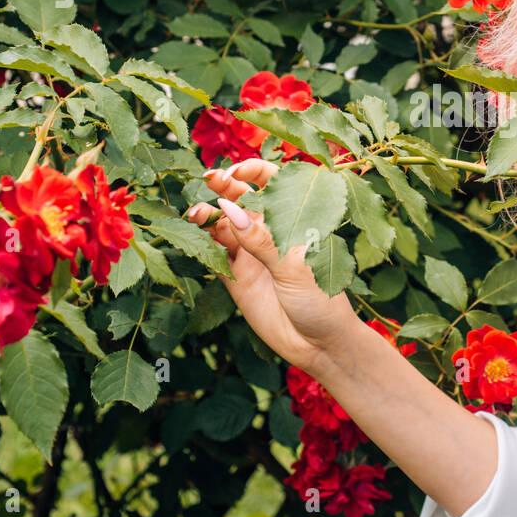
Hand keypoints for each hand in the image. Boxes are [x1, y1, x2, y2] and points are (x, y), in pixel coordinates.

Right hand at [186, 158, 359, 372]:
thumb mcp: (296, 266)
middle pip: (242, 199)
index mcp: (294, 219)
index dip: (252, 171)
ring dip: (208, 215)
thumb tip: (229, 210)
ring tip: (196, 214)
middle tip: (207, 181)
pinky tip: (193, 238)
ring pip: (223, 225)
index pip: (273, 182)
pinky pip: (214, 255)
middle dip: (223, 187)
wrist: (321, 345)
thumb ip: (262, 240)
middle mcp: (271, 232)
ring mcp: (252, 254)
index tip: (234, 171)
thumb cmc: (323, 299)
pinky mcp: (236, 278)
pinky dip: (202, 244)